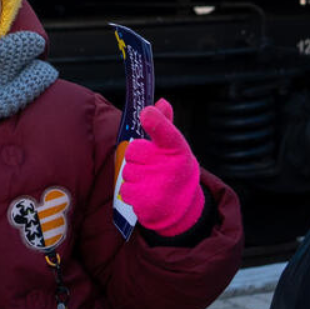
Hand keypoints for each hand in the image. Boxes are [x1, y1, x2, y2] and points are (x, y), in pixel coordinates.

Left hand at [119, 99, 204, 235]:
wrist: (183, 206)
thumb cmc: (175, 168)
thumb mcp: (174, 146)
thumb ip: (164, 124)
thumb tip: (160, 102)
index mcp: (177, 147)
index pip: (165, 130)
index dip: (156, 121)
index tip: (146, 112)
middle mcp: (170, 165)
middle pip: (133, 150)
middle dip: (137, 157)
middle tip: (150, 165)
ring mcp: (159, 185)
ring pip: (127, 171)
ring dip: (134, 176)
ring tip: (150, 182)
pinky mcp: (148, 203)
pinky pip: (125, 190)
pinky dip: (132, 193)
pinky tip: (146, 194)